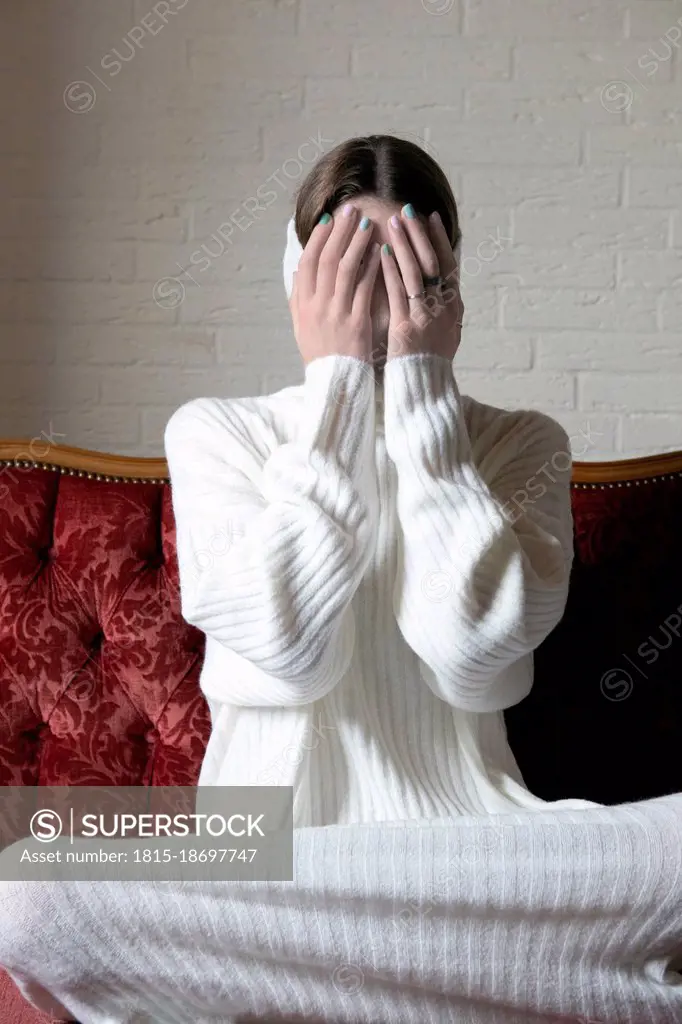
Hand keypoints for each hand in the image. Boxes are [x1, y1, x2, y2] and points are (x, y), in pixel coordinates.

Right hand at [289, 206, 381, 366]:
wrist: (335, 382)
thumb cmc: (321, 353)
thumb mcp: (302, 326)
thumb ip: (299, 298)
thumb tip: (299, 271)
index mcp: (302, 304)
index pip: (308, 261)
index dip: (318, 238)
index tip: (328, 219)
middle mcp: (316, 305)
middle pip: (327, 259)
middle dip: (340, 231)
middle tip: (352, 210)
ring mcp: (336, 313)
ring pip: (346, 268)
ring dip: (357, 242)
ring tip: (368, 223)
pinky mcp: (357, 322)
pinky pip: (364, 288)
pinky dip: (371, 267)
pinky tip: (381, 251)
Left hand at [380, 206, 463, 361]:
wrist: (424, 388)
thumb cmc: (430, 361)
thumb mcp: (446, 332)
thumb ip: (443, 307)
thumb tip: (443, 285)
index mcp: (454, 307)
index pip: (448, 264)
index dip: (439, 239)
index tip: (431, 216)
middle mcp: (444, 308)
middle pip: (433, 262)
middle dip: (420, 234)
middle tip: (408, 209)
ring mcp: (426, 317)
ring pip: (416, 272)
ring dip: (405, 244)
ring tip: (393, 221)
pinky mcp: (407, 328)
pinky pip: (399, 293)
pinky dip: (391, 270)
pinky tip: (383, 252)